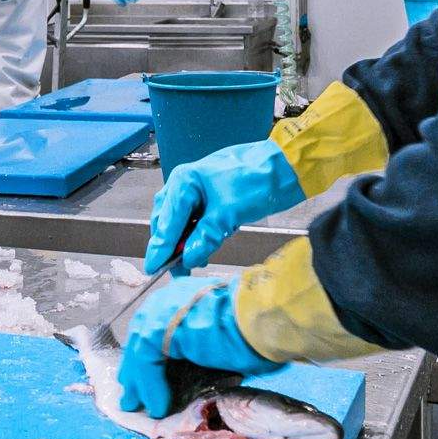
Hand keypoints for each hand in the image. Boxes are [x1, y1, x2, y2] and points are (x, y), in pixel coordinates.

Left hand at [117, 276, 280, 416]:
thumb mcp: (222, 341)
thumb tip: (191, 374)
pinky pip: (146, 360)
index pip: (156, 328)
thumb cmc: (257, 331)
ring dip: (140, 381)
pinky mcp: (160, 327)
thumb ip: (200, 351)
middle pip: (142, 336)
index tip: (146, 379)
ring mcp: (163, 310)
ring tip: (140, 405)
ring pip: (140, 349)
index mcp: (185, 297)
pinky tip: (158, 404)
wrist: (266, 319)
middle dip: (137, 368)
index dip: (149, 356)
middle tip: (134, 395)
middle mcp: (170, 298)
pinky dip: (151, 385)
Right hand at [145, 140, 303, 273]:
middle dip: (171, 248)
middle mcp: (184, 185)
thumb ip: (205, 237)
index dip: (160, 248)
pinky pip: (194, 222)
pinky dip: (196, 237)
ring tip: (191, 264)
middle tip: (175, 271)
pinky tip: (203, 250)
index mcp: (184, 182)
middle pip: (167, 222)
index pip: (167, 222)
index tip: (153, 268)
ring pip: (180, 224)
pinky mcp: (208, 199)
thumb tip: (189, 258)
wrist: (284, 167)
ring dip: (184, 244)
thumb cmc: (257, 181)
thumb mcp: (229, 213)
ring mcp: (195, 191)